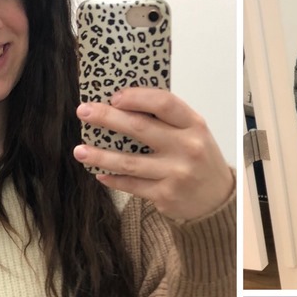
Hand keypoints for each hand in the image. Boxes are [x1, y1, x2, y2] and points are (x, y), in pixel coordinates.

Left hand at [73, 88, 233, 220]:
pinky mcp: (165, 195)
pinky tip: (100, 174)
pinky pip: (131, 185)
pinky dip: (113, 179)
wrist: (216, 200)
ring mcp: (175, 173)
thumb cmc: (199, 159)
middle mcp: (186, 148)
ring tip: (80, 150)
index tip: (114, 96)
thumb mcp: (193, 132)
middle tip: (83, 112)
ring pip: (129, 162)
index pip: (164, 103)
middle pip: (139, 129)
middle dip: (107, 118)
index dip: (136, 97)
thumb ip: (167, 119)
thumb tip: (121, 104)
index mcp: (194, 125)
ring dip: (100, 155)